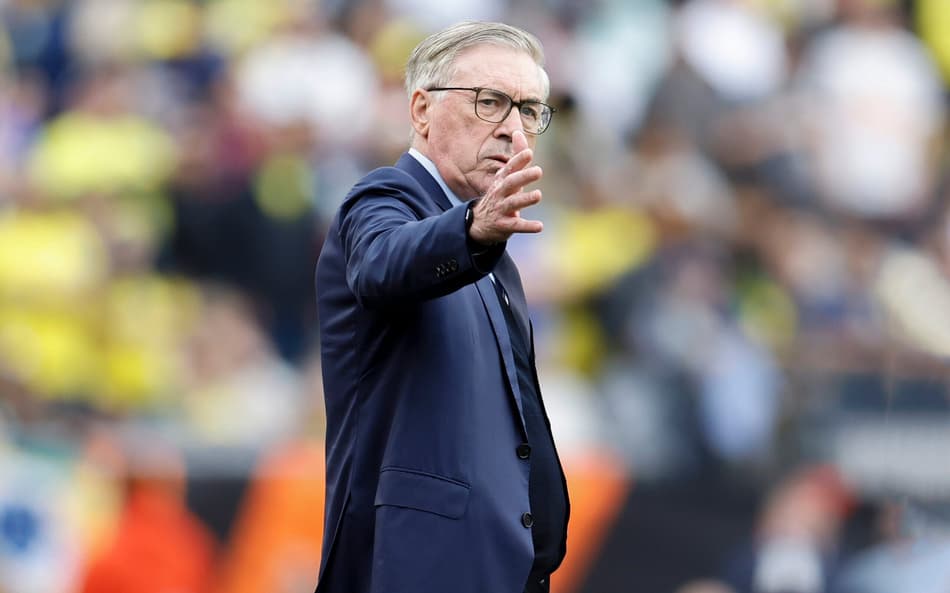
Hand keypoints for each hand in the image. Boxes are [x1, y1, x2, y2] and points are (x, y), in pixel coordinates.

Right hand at [468, 130, 543, 244]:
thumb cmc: (500, 195)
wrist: (480, 223)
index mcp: (502, 181)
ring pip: (513, 203)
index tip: (529, 153)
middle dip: (523, 177)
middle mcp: (500, 194)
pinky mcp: (504, 225)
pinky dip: (527, 226)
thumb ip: (516, 157)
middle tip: (539, 171)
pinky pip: (516, 225)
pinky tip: (540, 226)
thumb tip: (518, 132)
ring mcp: (501, 210)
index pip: (509, 168)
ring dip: (525, 199)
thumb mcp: (506, 177)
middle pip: (510, 183)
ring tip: (538, 195)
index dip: (518, 160)